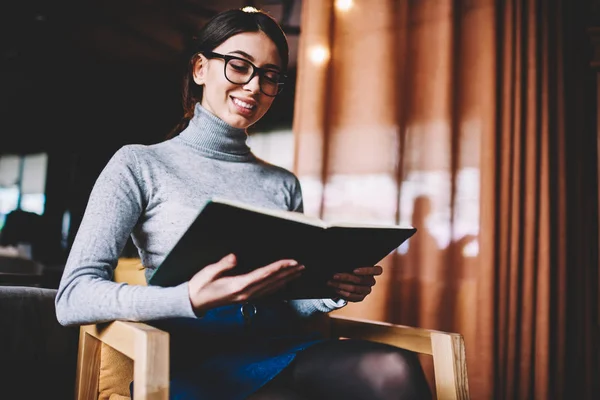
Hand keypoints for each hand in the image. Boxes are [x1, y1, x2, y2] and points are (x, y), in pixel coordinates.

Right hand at [188, 253, 303, 314]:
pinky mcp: (246, 298)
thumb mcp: (208, 272)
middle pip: (272, 282)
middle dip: (288, 272)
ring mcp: (247, 298)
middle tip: (302, 265)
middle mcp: (246, 293)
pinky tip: (285, 283)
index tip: (291, 261)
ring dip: (286, 279)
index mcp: (238, 286)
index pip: (263, 275)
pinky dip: (278, 286)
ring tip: (298, 272)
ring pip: (272, 288)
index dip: (278, 267)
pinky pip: (266, 292)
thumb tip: (234, 256)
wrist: (194, 302)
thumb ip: (222, 265)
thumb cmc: (201, 285)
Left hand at [327, 265, 382, 301]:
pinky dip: (342, 292)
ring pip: (354, 289)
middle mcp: (371, 281)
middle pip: (361, 280)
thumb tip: (341, 258)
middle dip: (346, 277)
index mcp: (373, 271)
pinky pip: (352, 297)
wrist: (348, 280)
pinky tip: (335, 289)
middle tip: (334, 276)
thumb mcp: (352, 263)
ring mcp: (367, 290)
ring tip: (330, 282)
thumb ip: (351, 261)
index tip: (354, 270)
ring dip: (340, 285)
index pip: (377, 270)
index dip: (367, 271)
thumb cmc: (350, 267)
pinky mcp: (360, 297)